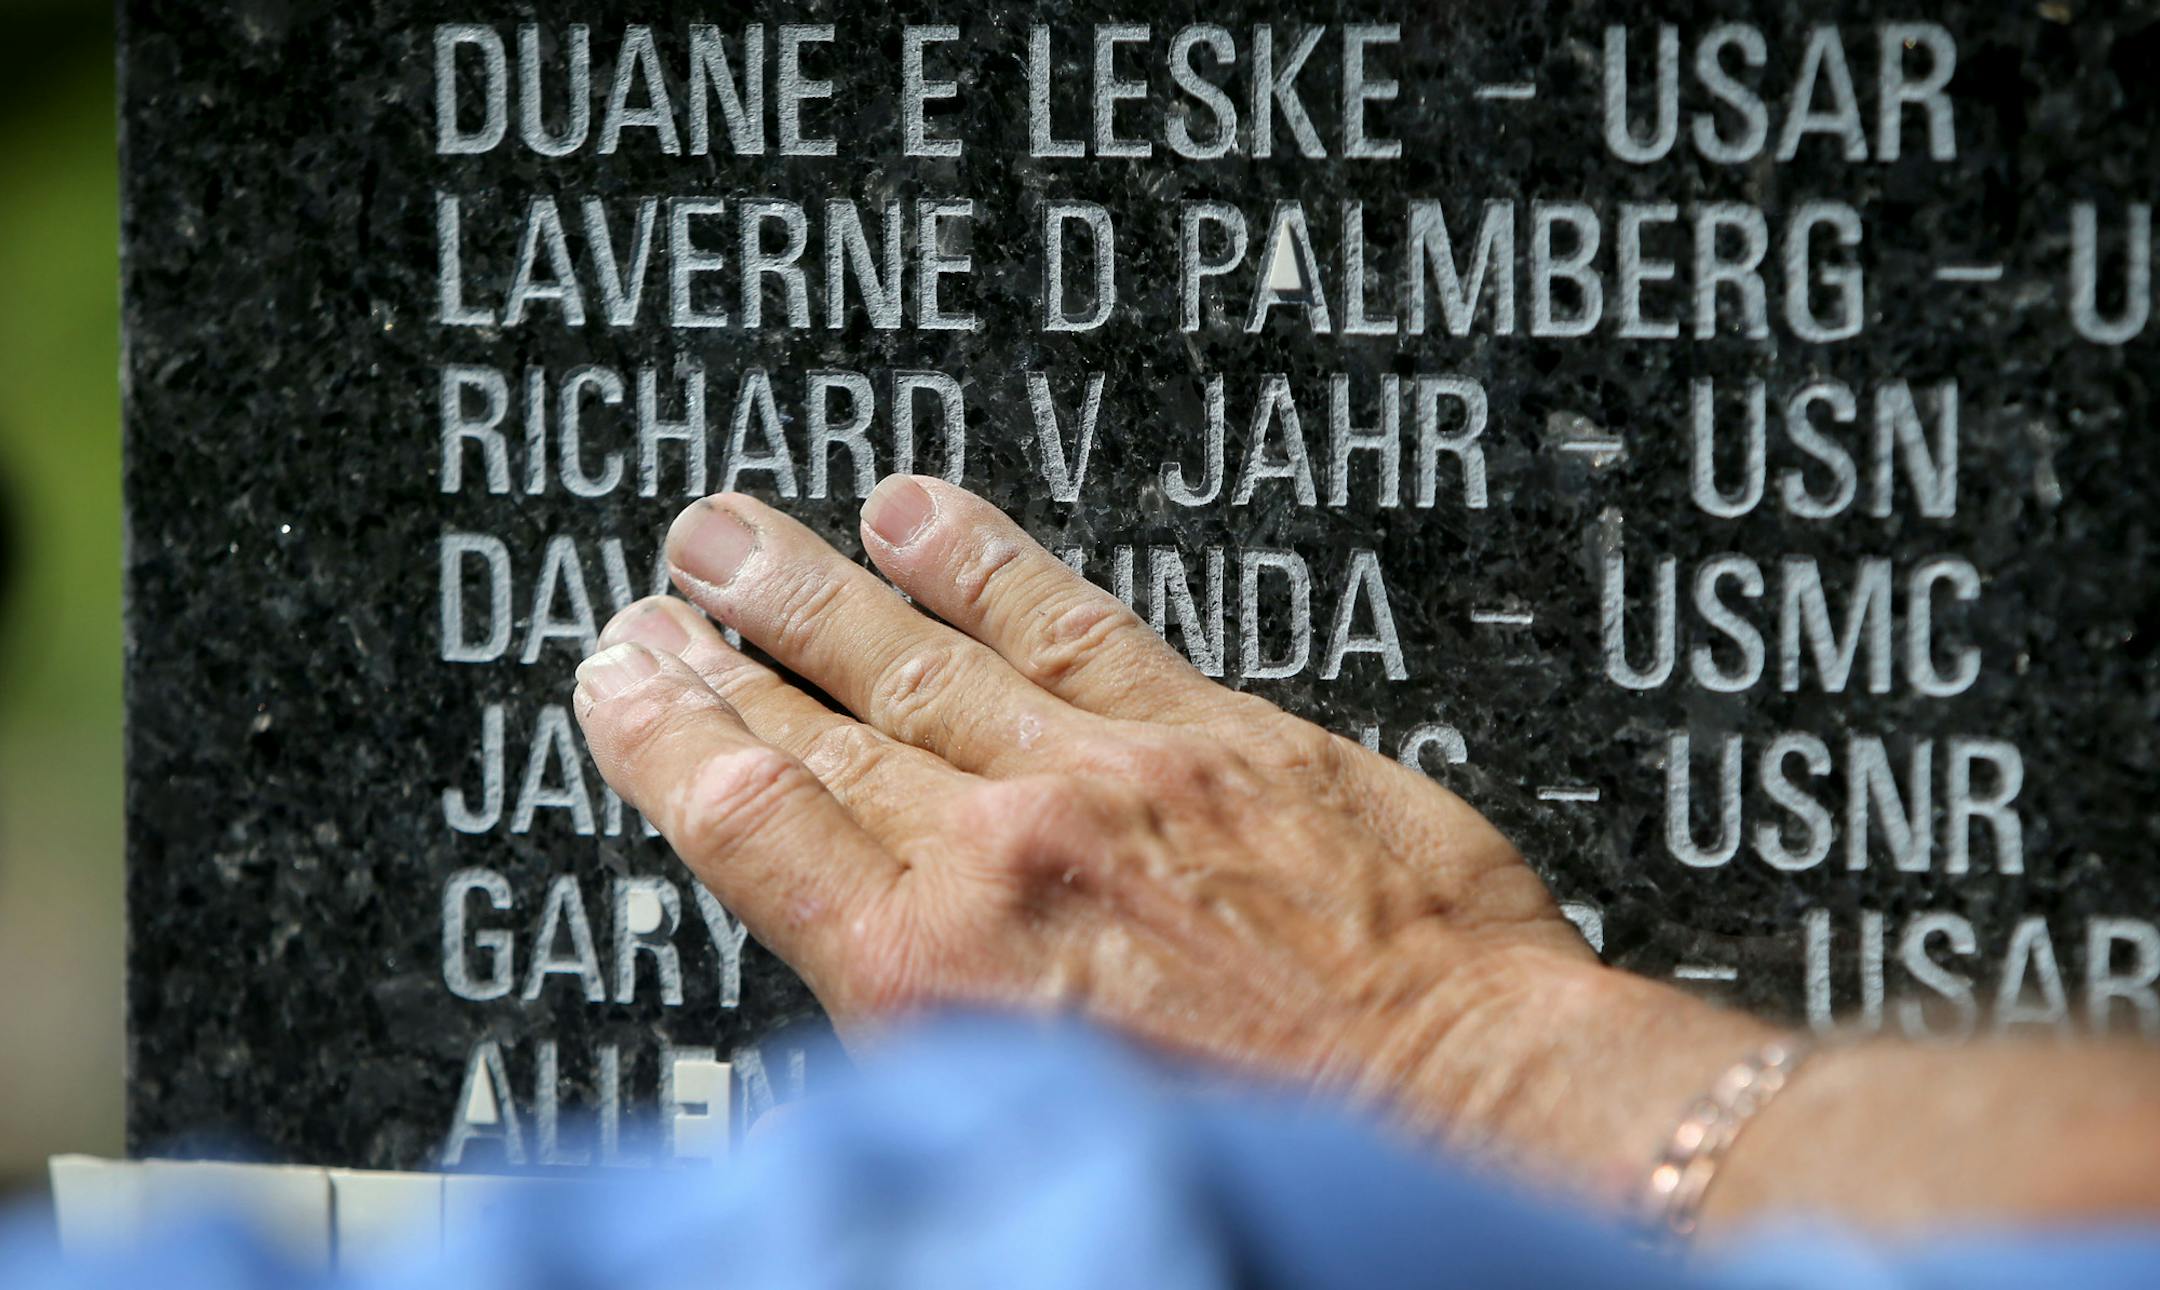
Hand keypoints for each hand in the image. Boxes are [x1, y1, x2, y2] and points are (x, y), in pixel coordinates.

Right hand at [572, 478, 1759, 1187]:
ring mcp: (1105, 780)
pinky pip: (1068, 621)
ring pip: (917, 658)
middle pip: (818, 728)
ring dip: (811, 589)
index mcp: (934, 979)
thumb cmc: (1262, 1145)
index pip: (753, 821)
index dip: (666, 737)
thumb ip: (928, 1018)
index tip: (621, 682)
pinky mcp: (1211, 734)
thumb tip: (869, 965)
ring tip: (733, 534)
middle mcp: (1004, 861)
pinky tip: (921, 514)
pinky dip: (985, 561)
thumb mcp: (1030, 1111)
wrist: (1452, 1104)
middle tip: (661, 598)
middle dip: (720, 655)